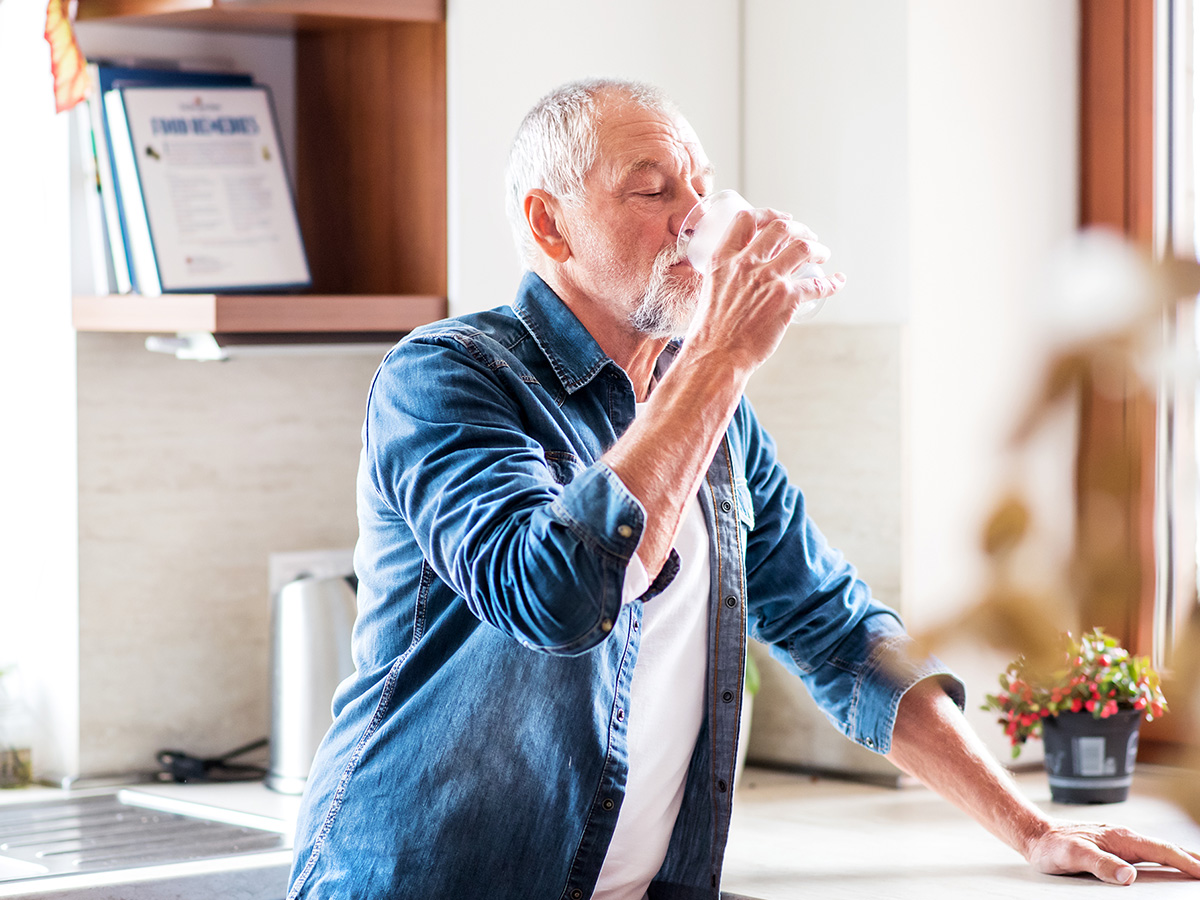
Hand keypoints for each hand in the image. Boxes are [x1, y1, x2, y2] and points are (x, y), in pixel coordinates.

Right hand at [685, 209, 844, 370]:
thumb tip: (740, 279)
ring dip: (817, 248)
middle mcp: (746, 264)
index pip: (746, 220)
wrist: (716, 356)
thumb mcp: (710, 292)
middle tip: (808, 237)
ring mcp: (768, 280)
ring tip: (823, 254)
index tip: (782, 219)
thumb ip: (726, 279)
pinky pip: (818, 283)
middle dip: (800, 229)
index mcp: (723, 260)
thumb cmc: (710, 332)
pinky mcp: (786, 299)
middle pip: (780, 229)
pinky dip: (832, 282)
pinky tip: (838, 281)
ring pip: (803, 248)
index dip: (769, 214)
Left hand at [1025, 822, 1199, 884]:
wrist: (1036, 836)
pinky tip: (1168, 866)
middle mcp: (1125, 838)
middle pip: (1167, 848)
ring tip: (1198, 869)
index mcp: (1122, 839)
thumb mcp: (1074, 856)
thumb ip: (1101, 865)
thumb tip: (1129, 876)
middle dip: (1192, 859)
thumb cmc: (1053, 846)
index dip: (1187, 862)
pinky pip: (1147, 854)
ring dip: (1181, 858)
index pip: (1163, 851)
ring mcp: (1120, 841)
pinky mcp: (1114, 847)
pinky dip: (1165, 859)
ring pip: (1158, 850)